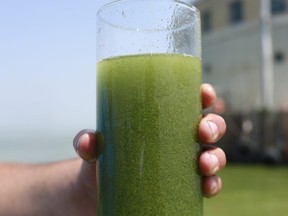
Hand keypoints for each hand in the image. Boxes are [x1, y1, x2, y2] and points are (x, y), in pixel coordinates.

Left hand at [73, 83, 225, 198]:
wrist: (99, 192)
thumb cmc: (104, 159)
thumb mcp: (96, 148)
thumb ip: (88, 142)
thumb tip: (87, 140)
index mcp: (163, 121)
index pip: (189, 102)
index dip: (203, 94)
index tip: (204, 93)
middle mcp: (178, 140)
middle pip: (209, 127)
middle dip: (214, 126)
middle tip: (203, 132)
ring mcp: (183, 163)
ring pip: (214, 154)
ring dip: (216, 158)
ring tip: (203, 164)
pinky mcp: (183, 186)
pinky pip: (207, 183)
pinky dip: (212, 184)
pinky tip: (206, 186)